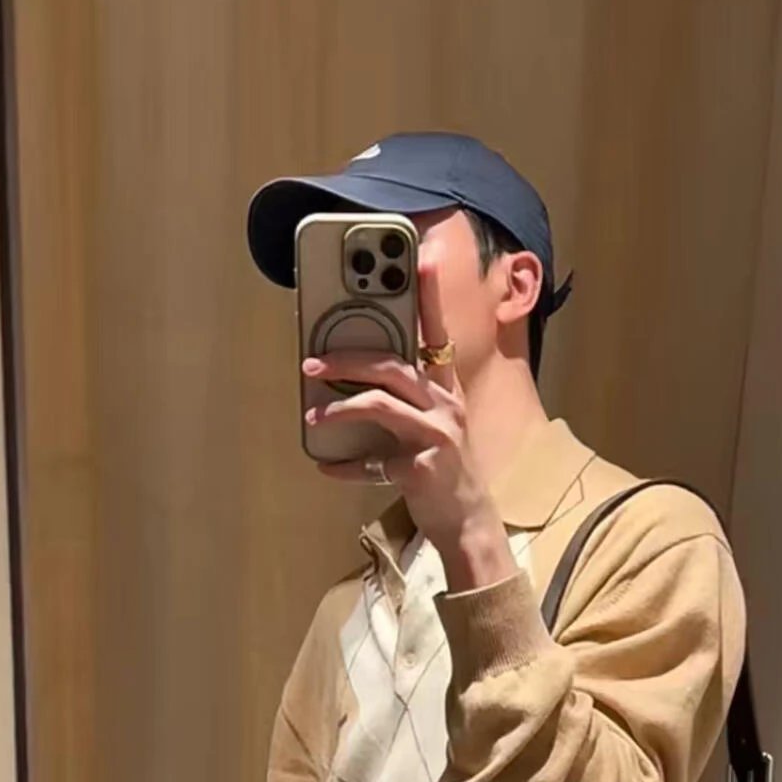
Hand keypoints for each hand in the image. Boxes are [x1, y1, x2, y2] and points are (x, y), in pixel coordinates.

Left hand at [302, 255, 516, 589]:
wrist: (469, 525)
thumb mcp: (432, 426)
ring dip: (339, 405)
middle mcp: (445, 406)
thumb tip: (347, 381)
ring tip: (313, 414)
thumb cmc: (443, 470)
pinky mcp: (423, 469)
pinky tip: (326, 466)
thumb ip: (402, 400)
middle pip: (393, 365)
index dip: (428, 294)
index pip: (437, 331)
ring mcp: (437, 436)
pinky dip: (344, 464)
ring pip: (380, 403)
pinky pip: (372, 461)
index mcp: (445, 389)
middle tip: (312, 361)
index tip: (418, 256)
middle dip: (348, 356)